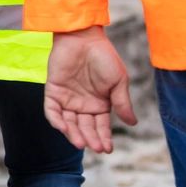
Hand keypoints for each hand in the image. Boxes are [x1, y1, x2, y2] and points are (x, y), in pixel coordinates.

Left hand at [43, 26, 137, 153]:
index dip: (104, 138)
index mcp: (100, 104)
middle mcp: (83, 105)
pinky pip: (52, 111)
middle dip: (90, 138)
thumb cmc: (104, 57)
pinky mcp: (53, 92)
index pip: (101, 126)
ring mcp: (67, 99)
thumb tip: (133, 124)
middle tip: (95, 147)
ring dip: (73, 134)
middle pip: (85, 127)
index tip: (107, 149)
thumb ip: (122, 103)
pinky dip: (56, 121)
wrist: (84, 37)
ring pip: (68, 123)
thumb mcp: (118, 81)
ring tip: (81, 143)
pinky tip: (64, 128)